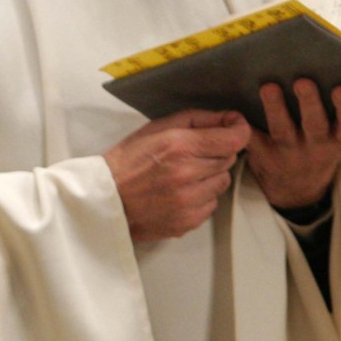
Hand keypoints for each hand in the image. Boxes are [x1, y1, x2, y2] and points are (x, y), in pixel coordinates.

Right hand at [103, 109, 250, 242]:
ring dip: (209, 177)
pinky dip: (200, 198)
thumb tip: (230, 119)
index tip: (233, 128)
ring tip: (183, 177)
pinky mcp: (188, 221)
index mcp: (179, 147)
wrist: (102, 201)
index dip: (238, 130)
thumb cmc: (125, 162)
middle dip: (215, 154)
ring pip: (222, 183)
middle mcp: (188, 174)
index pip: (233, 139)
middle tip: (192, 155)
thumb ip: (196, 119)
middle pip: (228, 160)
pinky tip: (178, 194)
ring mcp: (189, 201)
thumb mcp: (154, 130)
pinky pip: (211, 204)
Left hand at [245, 80, 340, 208]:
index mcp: (338, 139)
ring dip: (275, 108)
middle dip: (309, 103)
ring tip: (268, 87)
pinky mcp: (264, 156)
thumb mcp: (334, 135)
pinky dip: (243, 125)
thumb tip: (324, 68)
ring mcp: (289, 153)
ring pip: (282, 130)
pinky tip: (236, 110)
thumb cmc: (316, 146)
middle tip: (302, 82)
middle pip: (314, 125)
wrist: (296, 188)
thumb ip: (333, 113)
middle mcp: (316, 147)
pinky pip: (252, 140)